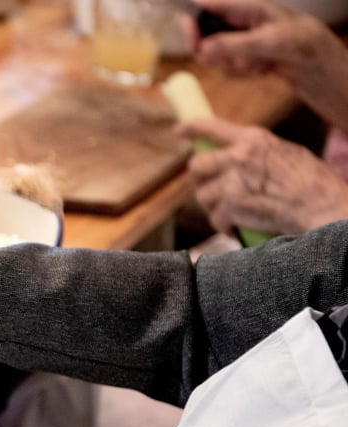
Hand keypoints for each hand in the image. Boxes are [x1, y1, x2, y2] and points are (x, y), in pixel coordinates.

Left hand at [179, 118, 347, 235]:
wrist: (320, 207)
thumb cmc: (311, 183)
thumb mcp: (285, 153)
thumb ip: (256, 153)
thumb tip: (236, 156)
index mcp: (253, 139)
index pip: (212, 127)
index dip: (191, 128)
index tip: (180, 130)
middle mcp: (238, 156)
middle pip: (196, 165)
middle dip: (202, 180)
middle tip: (215, 190)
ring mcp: (232, 181)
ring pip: (202, 195)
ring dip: (214, 206)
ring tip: (234, 211)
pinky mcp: (231, 205)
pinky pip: (215, 218)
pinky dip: (225, 226)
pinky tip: (239, 226)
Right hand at [191, 0, 347, 130]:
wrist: (311, 58)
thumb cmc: (297, 40)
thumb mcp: (267, 41)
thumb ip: (233, 45)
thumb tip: (204, 49)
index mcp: (241, 7)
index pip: (204, 8)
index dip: (191, 23)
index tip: (193, 41)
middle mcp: (233, 22)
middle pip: (201, 37)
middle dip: (216, 53)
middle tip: (233, 61)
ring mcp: (233, 40)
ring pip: (212, 57)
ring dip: (233, 66)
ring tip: (258, 64)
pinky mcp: (236, 56)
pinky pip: (224, 69)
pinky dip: (241, 73)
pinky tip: (260, 69)